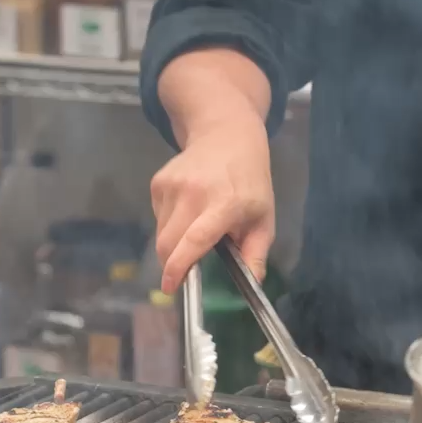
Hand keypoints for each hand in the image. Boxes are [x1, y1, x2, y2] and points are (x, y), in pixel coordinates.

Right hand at [151, 117, 275, 293]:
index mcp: (225, 204)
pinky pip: (157, 217)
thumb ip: (256, 252)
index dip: (179, 265)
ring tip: (194, 230)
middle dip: (171, 264)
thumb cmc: (250, 181)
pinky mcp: (158, 181)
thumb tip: (252, 283)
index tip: (170, 286)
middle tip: (183, 271)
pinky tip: (187, 210)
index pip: (196, 239)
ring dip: (171, 243)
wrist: (227, 136)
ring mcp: (173, 185)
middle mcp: (195, 193)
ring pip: (161, 232)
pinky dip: (168, 224)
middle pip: (169, 242)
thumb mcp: (263, 217)